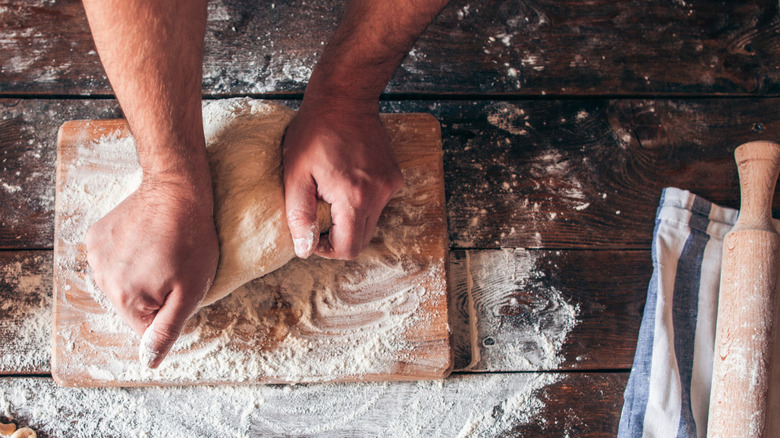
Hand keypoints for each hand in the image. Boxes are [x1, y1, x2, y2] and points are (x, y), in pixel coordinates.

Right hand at [85, 176, 218, 367]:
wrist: (176, 190)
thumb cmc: (192, 242)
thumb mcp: (190, 292)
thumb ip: (167, 330)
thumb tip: (148, 361)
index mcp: (127, 300)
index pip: (147, 328)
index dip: (170, 310)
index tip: (181, 285)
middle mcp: (103, 281)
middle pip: (134, 306)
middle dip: (156, 293)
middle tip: (175, 265)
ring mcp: (96, 256)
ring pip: (124, 282)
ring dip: (142, 272)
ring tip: (163, 249)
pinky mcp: (96, 236)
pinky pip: (114, 259)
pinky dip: (130, 253)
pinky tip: (147, 237)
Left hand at [283, 97, 403, 259]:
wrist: (345, 98)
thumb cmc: (315, 131)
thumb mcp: (295, 173)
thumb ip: (299, 215)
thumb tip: (304, 249)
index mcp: (354, 198)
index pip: (349, 248)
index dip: (327, 249)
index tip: (312, 234)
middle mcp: (379, 195)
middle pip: (362, 240)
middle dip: (339, 237)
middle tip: (318, 217)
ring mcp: (390, 185)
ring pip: (371, 223)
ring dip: (350, 219)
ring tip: (330, 194)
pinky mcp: (394, 177)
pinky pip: (378, 203)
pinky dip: (361, 202)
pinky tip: (345, 181)